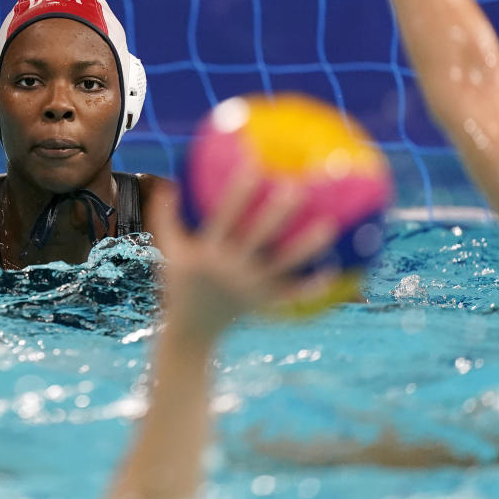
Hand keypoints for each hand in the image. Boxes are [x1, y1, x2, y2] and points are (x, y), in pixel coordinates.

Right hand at [149, 172, 337, 337]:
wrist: (190, 330)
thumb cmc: (179, 282)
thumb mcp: (169, 250)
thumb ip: (166, 216)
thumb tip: (172, 180)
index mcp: (206, 254)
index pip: (223, 219)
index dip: (237, 195)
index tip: (253, 168)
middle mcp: (229, 269)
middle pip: (258, 237)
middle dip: (278, 213)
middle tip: (298, 187)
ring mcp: (249, 287)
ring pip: (283, 264)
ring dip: (307, 246)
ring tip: (330, 225)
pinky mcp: (262, 303)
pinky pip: (291, 293)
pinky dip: (311, 285)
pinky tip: (332, 269)